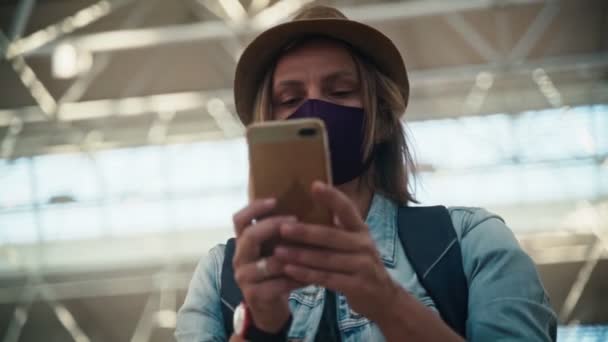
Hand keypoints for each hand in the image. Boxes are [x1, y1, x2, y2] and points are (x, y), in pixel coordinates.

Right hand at [232, 199, 303, 332]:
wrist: (269, 307)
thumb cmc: (276, 272)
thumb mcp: (274, 249)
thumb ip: (281, 232)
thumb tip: (309, 204)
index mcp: (243, 242)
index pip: (239, 219)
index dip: (254, 208)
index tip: (275, 200)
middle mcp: (239, 257)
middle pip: (249, 236)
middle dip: (273, 225)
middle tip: (295, 220)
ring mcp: (244, 277)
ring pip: (267, 262)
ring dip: (291, 255)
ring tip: (311, 248)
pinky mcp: (254, 295)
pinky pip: (278, 284)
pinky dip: (297, 279)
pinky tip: (313, 275)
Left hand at [273, 181, 399, 322]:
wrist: (383, 296)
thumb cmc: (360, 264)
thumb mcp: (355, 242)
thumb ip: (336, 229)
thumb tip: (306, 208)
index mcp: (361, 229)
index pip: (347, 209)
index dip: (332, 196)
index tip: (314, 185)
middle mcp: (363, 244)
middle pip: (331, 236)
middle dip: (305, 232)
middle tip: (281, 228)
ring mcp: (362, 266)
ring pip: (326, 259)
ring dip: (300, 255)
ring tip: (278, 251)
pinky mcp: (357, 286)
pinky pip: (327, 278)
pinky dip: (306, 274)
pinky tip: (289, 270)